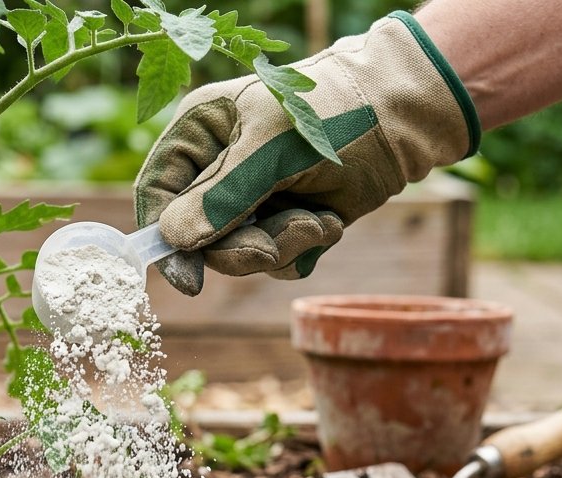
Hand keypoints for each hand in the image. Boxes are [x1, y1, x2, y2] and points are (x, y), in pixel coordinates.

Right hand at [135, 11, 479, 295]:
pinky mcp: (287, 221)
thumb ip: (223, 195)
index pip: (158, 191)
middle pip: (199, 236)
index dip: (164, 237)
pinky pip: (277, 261)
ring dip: (282, 246)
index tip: (188, 280)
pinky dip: (305, 249)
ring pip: (240, 254)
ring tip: (317, 219)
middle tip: (274, 245)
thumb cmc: (335, 114)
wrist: (403, 120)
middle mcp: (219, 168)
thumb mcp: (274, 149)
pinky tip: (328, 219)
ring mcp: (253, 199)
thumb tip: (175, 238)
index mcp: (201, 133)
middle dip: (241, 247)